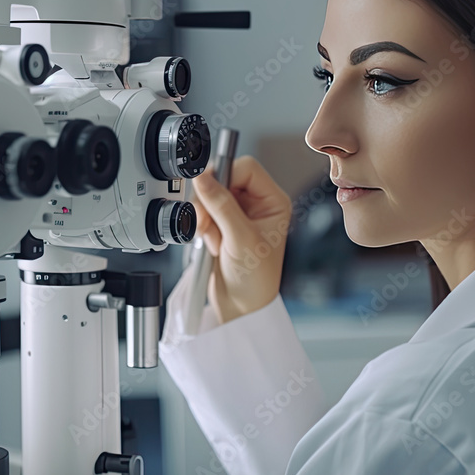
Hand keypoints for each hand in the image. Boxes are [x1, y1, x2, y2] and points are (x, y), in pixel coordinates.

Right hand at [189, 155, 292, 324]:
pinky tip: (210, 243)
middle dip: (211, 199)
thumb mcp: (240, 238)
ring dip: (204, 214)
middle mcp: (257, 204)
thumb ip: (221, 206)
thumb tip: (203, 178)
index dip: (226, 174)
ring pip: (210, 194)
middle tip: (207, 219)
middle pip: (225, 178)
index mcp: (273, 201)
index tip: (208, 187)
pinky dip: (201, 224)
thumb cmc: (256, 279)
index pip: (247, 168)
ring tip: (212, 238)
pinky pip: (203, 211)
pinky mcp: (222, 224)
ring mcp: (238, 214)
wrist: (241, 306)